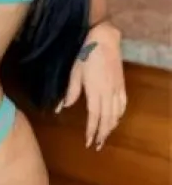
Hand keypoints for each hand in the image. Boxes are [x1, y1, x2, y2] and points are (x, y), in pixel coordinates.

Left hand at [57, 22, 126, 149]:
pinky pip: (123, 104)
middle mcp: (108, 92)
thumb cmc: (85, 53)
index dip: (91, 131)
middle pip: (107, 119)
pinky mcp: (121, 84)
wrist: (104, 39)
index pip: (94, 116)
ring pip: (116, 114)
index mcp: (95, 90)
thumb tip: (61, 108)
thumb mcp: (74, 72)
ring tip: (105, 136)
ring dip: (111, 127)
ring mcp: (117, 89)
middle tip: (96, 145)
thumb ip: (70, 91)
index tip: (88, 142)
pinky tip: (116, 120)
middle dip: (102, 134)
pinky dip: (120, 115)